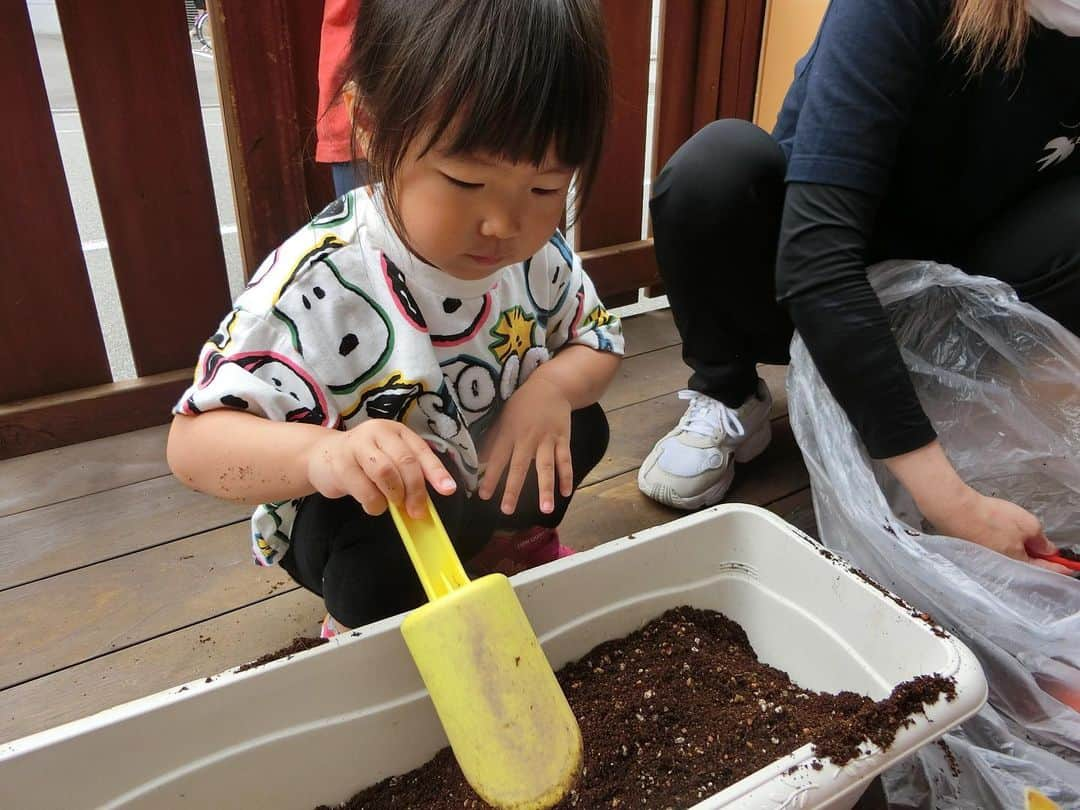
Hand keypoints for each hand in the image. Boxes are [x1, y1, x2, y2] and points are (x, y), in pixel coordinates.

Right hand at [306, 420, 455, 517]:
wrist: (321, 456)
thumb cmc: (363, 461)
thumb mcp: (388, 460)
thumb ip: (407, 475)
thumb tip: (425, 503)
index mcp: (396, 431)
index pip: (421, 451)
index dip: (436, 471)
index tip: (448, 490)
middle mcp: (378, 432)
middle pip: (405, 462)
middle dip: (415, 490)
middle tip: (417, 511)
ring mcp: (357, 446)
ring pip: (385, 473)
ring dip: (393, 495)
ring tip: (391, 504)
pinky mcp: (340, 464)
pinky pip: (364, 490)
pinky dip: (374, 504)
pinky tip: (373, 505)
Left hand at [478, 375, 572, 515]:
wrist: (551, 386)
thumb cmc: (522, 404)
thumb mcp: (502, 418)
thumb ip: (491, 440)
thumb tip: (475, 461)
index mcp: (509, 433)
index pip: (497, 459)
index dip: (490, 477)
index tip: (483, 496)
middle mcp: (527, 438)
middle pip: (519, 467)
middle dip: (513, 490)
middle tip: (507, 510)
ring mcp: (547, 439)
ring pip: (546, 467)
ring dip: (546, 488)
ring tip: (545, 509)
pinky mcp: (563, 439)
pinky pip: (565, 460)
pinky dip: (567, 477)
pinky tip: (566, 493)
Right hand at [922, 486, 1069, 573]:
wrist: (955, 511)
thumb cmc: (992, 518)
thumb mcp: (1027, 524)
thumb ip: (1041, 539)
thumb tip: (1048, 550)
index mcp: (1018, 563)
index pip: (1044, 568)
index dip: (1059, 566)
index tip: (1070, 567)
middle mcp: (1002, 568)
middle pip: (1025, 565)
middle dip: (1037, 558)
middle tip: (1047, 550)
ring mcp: (987, 560)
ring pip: (1009, 558)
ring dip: (1019, 550)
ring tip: (1023, 537)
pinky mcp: (975, 551)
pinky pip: (996, 552)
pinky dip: (1004, 545)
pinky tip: (1003, 535)